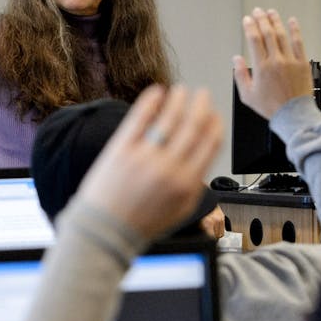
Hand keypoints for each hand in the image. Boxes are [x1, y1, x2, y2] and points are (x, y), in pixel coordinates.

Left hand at [76, 86, 223, 241]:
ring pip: (169, 118)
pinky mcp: (122, 149)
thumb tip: (205, 160)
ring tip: (181, 91)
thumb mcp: (180, 211)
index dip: (215, 124)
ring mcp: (145, 157)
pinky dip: (150, 102)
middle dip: (201, 105)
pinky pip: (140, 118)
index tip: (215, 115)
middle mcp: (169, 168)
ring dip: (179, 100)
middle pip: (193, 126)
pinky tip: (156, 92)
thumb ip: (196, 186)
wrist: (105, 230)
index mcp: (187, 183)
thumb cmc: (140, 223)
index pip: (210, 143)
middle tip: (202, 94)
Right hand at [233, 8, 314, 119]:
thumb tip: (236, 60)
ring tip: (271, 13)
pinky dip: (295, 30)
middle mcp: (276, 61)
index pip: (254, 39)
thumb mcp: (247, 95)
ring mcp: (290, 60)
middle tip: (258, 12)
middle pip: (267, 33)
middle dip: (261, 19)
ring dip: (275, 21)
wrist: (293, 114)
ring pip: (282, 34)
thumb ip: (240, 75)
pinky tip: (292, 21)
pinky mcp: (302, 63)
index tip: (247, 20)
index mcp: (261, 67)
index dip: (250, 26)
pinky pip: (298, 42)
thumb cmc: (271, 107)